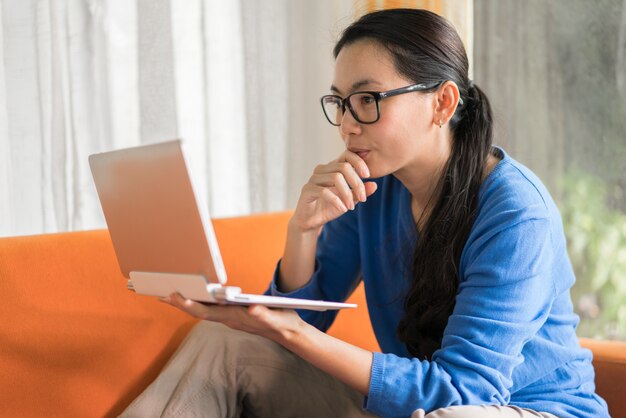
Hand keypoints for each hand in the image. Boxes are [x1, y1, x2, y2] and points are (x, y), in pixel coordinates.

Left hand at [161, 293, 304, 343]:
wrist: (289, 333)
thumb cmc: (281, 323)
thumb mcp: (275, 318)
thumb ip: (264, 314)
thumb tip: (253, 308)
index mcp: (235, 317)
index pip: (207, 312)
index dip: (190, 304)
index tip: (175, 296)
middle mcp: (229, 318)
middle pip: (200, 311)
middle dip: (181, 303)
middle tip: (161, 294)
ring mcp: (231, 317)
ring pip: (204, 310)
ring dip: (187, 302)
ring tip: (170, 294)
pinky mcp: (234, 314)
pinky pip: (212, 309)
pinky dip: (199, 302)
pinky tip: (194, 297)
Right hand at [292, 150, 377, 231]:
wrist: (311, 221)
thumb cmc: (330, 208)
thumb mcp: (349, 200)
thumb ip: (360, 192)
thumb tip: (374, 185)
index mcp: (333, 168)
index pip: (347, 154)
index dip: (359, 162)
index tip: (367, 176)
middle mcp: (322, 169)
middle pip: (343, 167)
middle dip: (356, 183)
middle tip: (363, 199)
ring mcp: (313, 178)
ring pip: (335, 177)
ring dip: (347, 194)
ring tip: (351, 207)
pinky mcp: (307, 189)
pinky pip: (324, 191)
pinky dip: (336, 201)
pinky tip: (343, 209)